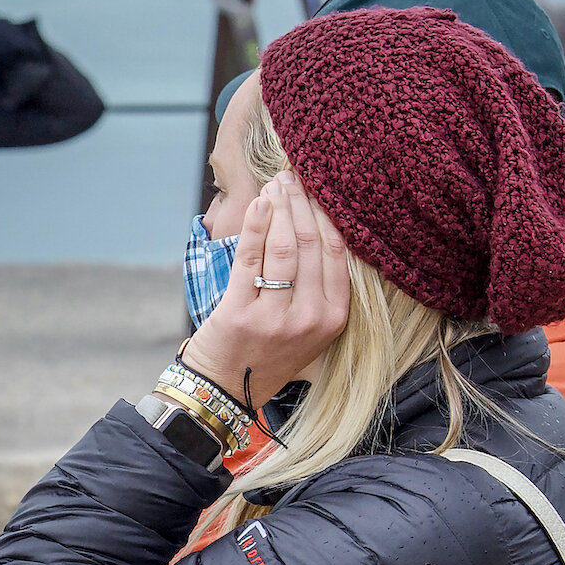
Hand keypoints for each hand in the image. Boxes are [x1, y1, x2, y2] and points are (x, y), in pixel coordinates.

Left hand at [182, 171, 349, 412]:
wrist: (226, 387)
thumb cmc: (268, 349)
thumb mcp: (309, 326)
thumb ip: (319, 284)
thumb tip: (318, 220)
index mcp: (333, 318)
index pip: (338, 253)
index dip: (327, 214)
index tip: (318, 188)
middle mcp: (309, 318)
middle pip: (311, 244)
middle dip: (300, 203)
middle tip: (291, 177)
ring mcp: (275, 317)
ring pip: (283, 247)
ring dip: (277, 209)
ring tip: (273, 186)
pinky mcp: (240, 312)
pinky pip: (250, 258)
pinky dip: (254, 226)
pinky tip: (257, 204)